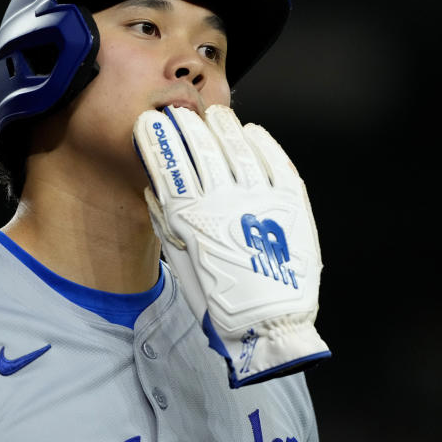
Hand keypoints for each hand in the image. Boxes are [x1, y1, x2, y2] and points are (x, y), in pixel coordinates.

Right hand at [133, 105, 330, 386]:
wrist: (270, 328)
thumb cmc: (223, 305)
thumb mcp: (183, 269)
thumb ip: (168, 228)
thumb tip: (155, 191)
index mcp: (193, 220)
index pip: (170, 168)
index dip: (158, 142)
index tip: (150, 124)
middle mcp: (225, 203)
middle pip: (203, 151)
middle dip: (188, 127)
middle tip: (179, 114)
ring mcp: (260, 200)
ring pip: (239, 149)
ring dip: (223, 128)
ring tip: (215, 115)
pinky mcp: (291, 205)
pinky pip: (276, 163)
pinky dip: (263, 143)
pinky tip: (252, 132)